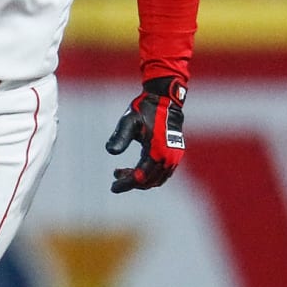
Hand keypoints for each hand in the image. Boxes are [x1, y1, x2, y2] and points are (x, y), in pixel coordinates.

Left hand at [105, 77, 186, 192]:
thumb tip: (110, 151)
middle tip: (116, 173)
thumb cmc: (145, 109)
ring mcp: (174, 157)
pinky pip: (163, 173)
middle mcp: (168, 158)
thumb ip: (121, 136)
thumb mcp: (129, 121)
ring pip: (156, 180)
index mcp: (157, 151)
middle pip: (148, 181)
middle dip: (131, 181)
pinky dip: (150, 175)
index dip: (126, 184)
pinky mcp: (175, 154)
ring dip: (140, 179)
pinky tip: (137, 167)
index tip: (113, 187)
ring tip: (123, 171)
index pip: (140, 177)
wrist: (165, 99)